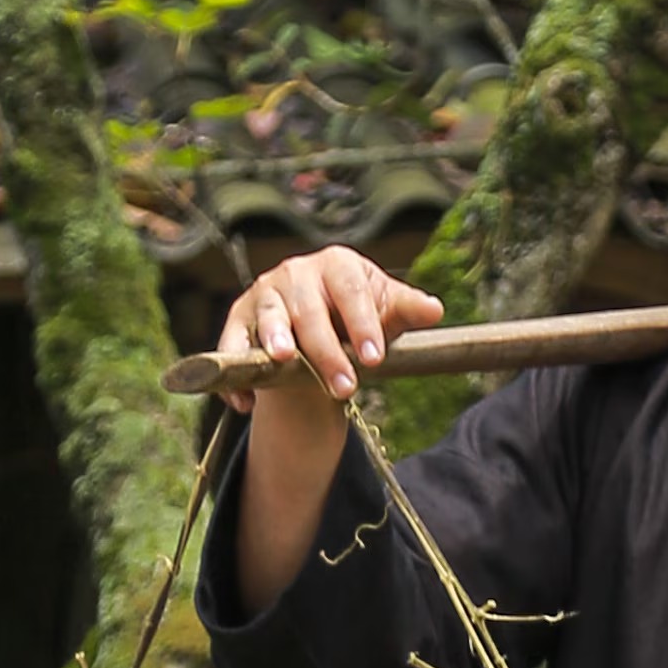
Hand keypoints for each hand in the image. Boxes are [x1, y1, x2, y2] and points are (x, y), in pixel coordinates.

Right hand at [218, 243, 446, 611]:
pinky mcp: (237, 317)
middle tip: (345, 387)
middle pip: (309, 311)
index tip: (375, 359)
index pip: (351, 291)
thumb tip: (434, 309)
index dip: (362, 324)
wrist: (320, 319)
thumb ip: (406, 309)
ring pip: (267, 317)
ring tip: (283, 359)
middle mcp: (295, 273)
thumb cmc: (359, 313)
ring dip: (273, 339)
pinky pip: (232, 343)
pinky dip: (236, 371)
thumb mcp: (385, 309)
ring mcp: (263, 293)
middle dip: (326, 351)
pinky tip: (245, 402)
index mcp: (337, 265)